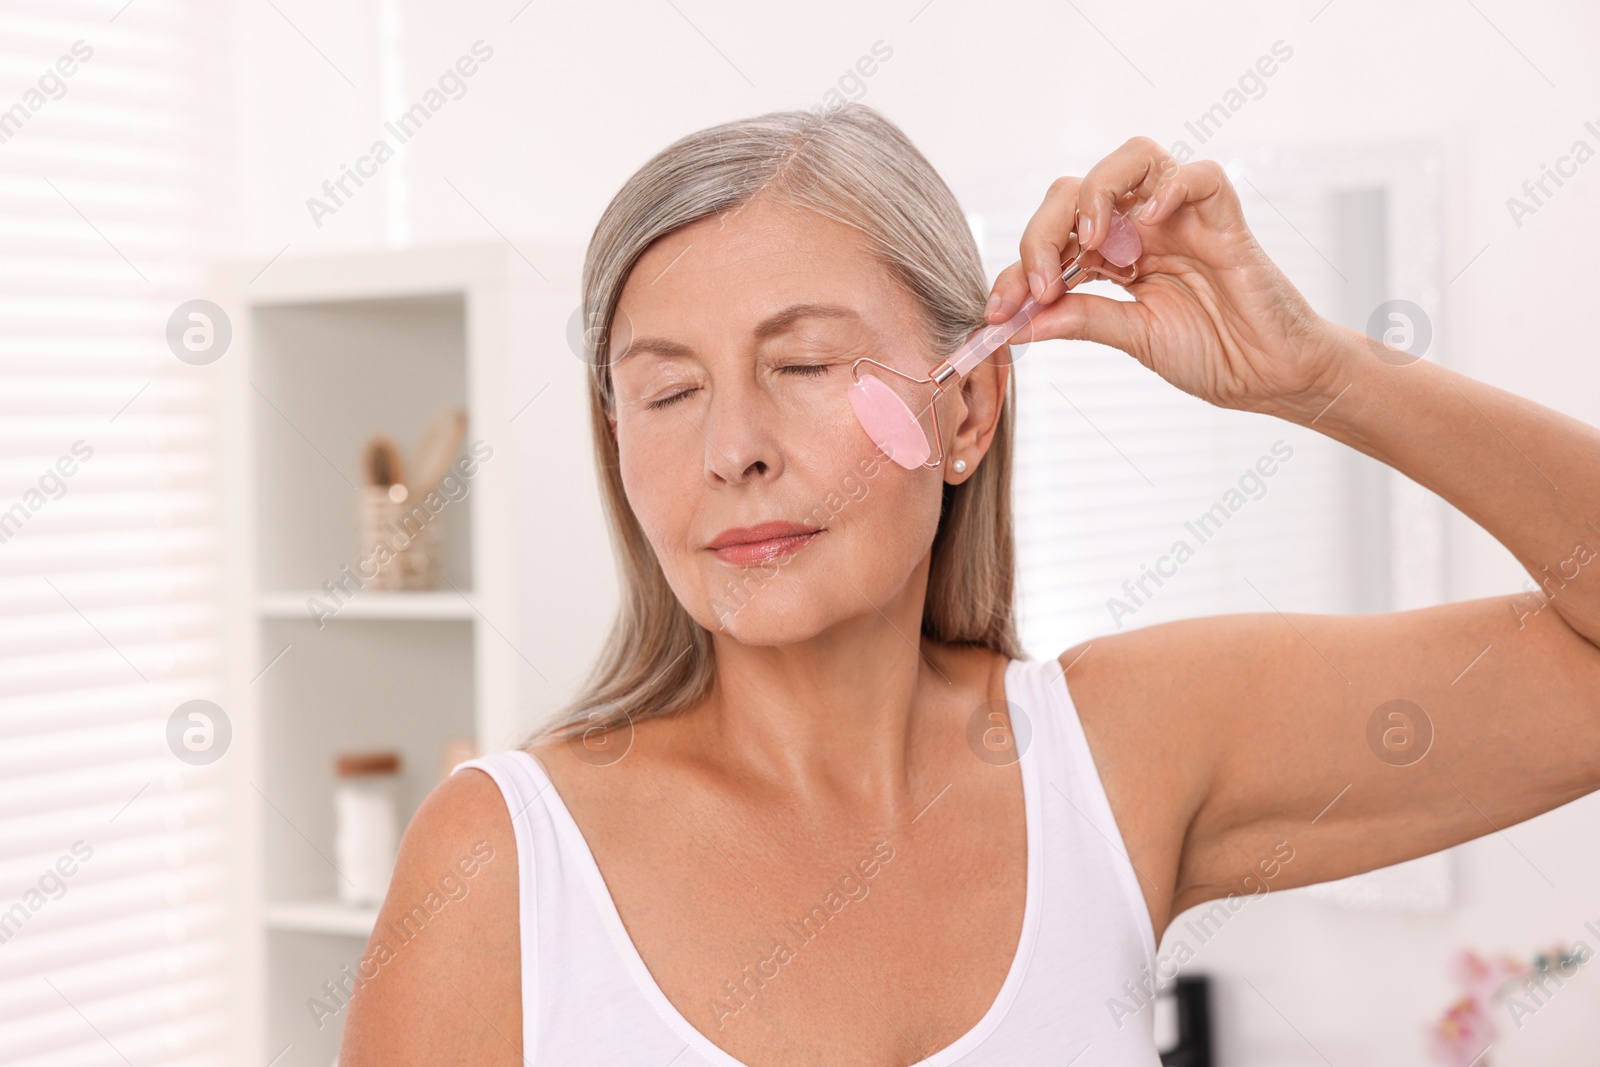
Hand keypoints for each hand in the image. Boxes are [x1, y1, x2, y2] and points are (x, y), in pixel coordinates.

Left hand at [987, 136, 1346, 419]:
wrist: (1270, 376)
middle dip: (1042, 233)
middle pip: (1077, 189)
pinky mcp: (1224, 217)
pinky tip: (1148, 221)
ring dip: (1096, 194)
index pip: (1052, 239)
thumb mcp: (1134, 339)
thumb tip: (1016, 324)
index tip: (998, 314)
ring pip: (1132, 158)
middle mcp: (1141, 224)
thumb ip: (1080, 320)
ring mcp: (1181, 215)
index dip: (1018, 270)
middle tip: (1041, 287)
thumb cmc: (1210, 353)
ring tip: (1088, 243)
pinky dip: (1170, 187)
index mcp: (1113, 253)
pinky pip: (1198, 175)